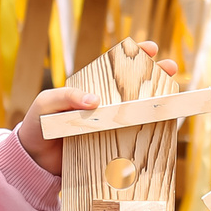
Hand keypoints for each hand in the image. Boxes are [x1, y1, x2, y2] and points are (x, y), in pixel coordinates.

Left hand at [15, 42, 182, 172]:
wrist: (35, 162)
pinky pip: (135, 138)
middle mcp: (106, 106)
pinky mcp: (113, 148)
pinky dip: (151, 131)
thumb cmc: (38, 124)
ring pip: (141, 111)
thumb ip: (66, 97)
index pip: (117, 68)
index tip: (150, 48)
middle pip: (137, 87)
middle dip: (157, 75)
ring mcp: (112, 126)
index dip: (136, 56)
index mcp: (92, 89)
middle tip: (172, 68)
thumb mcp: (47, 103)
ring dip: (159, 102)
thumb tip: (94, 101)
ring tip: (174, 95)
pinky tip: (165, 125)